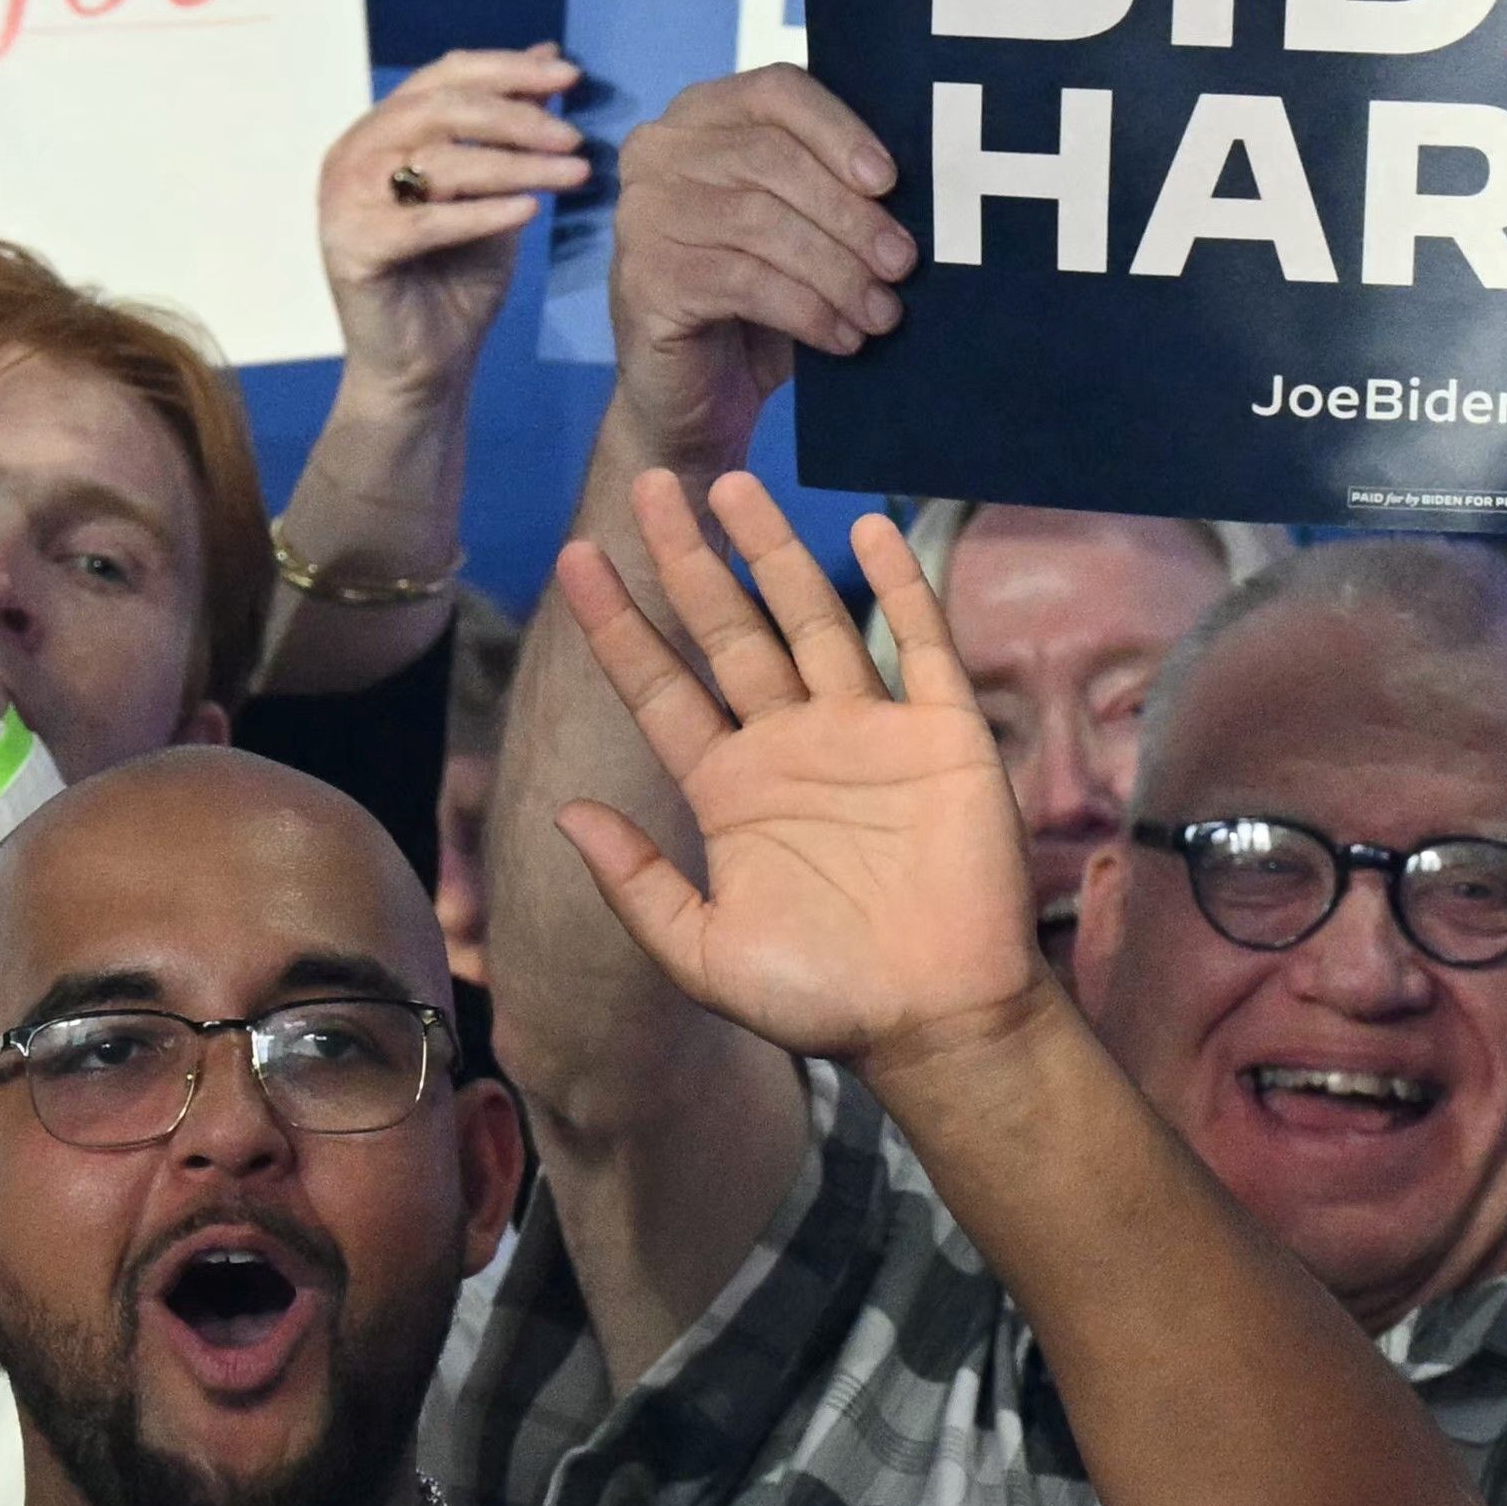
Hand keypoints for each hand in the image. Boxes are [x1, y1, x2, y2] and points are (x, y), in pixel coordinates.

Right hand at [316, 44, 590, 399]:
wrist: (422, 370)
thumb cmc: (455, 283)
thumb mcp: (497, 190)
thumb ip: (511, 128)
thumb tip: (547, 55)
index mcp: (380, 131)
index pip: (443, 77)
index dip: (507, 70)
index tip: (570, 76)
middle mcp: (353, 155)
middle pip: (440, 108)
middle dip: (517, 116)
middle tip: (574, 135)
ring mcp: (344, 200)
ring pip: (439, 161)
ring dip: (516, 163)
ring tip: (575, 172)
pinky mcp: (353, 248)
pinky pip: (428, 222)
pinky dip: (483, 213)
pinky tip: (531, 211)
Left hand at [543, 471, 1044, 1085]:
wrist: (936, 1021)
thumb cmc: (822, 999)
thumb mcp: (702, 954)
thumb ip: (636, 883)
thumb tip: (565, 810)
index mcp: (728, 791)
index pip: (660, 688)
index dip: (618, 624)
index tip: (575, 558)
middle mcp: (790, 745)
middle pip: (728, 631)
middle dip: (688, 559)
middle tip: (650, 483)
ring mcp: (866, 731)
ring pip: (811, 618)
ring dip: (773, 552)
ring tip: (731, 484)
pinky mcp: (940, 733)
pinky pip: (920, 641)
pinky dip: (899, 583)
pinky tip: (867, 528)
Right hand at [602, 69, 908, 483]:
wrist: (694, 396)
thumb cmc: (757, 302)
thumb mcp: (799, 228)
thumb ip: (831, 189)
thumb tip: (910, 190)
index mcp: (701, 115)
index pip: (776, 91)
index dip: (839, 131)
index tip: (890, 182)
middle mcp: (659, 151)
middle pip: (772, 159)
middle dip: (850, 215)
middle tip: (903, 264)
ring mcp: (642, 213)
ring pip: (762, 223)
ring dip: (837, 271)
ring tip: (882, 312)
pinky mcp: (645, 278)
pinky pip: (745, 282)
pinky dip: (808, 311)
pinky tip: (842, 337)